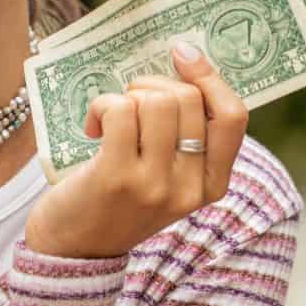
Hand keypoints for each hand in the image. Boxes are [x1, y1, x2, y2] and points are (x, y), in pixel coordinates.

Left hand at [23, 41, 248, 259]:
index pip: (233, 118)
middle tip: (129, 101)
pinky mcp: (115, 177)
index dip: (211, 78)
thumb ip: (182, 137)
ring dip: (126, 95)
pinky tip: (92, 127)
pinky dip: (101, 105)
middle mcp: (188, 188)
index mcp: (211, 186)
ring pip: (156, 102)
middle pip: (188, 100)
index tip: (183, 55)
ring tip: (111, 117)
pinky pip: (120, 110)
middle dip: (153, 84)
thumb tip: (182, 64)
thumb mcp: (165, 177)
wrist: (72, 250)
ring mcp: (153, 184)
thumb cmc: (118, 200)